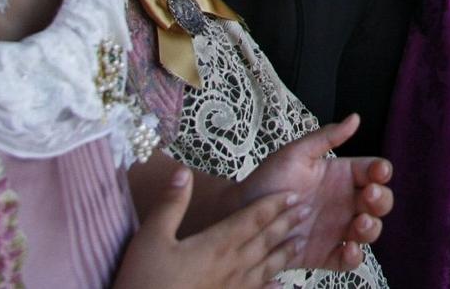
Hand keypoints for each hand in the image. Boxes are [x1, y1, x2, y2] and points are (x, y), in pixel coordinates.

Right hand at [113, 165, 305, 288]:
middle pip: (265, 241)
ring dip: (283, 254)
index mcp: (217, 244)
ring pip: (265, 268)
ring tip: (298, 244)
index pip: (253, 219)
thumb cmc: (143, 282)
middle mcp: (231, 266)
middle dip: (286, 224)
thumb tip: (183, 172)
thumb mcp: (149, 238)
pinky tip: (282, 287)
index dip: (274, 205)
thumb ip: (170, 204)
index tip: (293, 194)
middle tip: (306, 211)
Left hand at [230, 116, 393, 272]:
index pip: (373, 171)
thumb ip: (325, 137)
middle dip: (381, 199)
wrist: (240, 215)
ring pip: (369, 231)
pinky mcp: (326, 253)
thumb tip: (354, 118)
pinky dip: (354, 257)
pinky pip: (348, 260)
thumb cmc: (266, 182)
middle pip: (379, 201)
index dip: (381, 171)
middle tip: (368, 196)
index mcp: (341, 176)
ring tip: (360, 225)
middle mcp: (345, 202)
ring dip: (372, 228)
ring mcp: (337, 229)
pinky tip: (348, 250)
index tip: (378, 173)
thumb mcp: (295, 154)